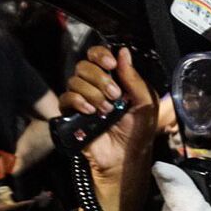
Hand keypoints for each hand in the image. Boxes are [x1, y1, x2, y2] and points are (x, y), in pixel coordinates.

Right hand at [59, 46, 157, 210]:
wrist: (124, 158)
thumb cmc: (138, 131)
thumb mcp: (145, 103)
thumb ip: (134, 78)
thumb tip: (122, 51)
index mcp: (114, 79)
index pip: (98, 56)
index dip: (100, 55)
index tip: (111, 65)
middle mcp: (95, 86)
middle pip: (84, 65)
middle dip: (100, 79)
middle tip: (115, 96)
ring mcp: (82, 99)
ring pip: (74, 80)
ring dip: (93, 93)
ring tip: (107, 110)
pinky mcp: (71, 114)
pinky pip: (65, 98)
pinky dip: (78, 101)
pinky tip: (90, 112)